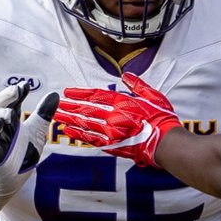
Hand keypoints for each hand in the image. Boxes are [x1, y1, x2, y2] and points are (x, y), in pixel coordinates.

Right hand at [0, 82, 59, 216]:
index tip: (25, 86)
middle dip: (6, 97)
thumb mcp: (36, 132)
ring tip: (9, 114)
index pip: (12, 101)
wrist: (11, 179)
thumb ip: (43, 114)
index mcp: (11, 119)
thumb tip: (54, 94)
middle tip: (17, 91)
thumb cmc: (21, 155)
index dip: (17, 92)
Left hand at [56, 72, 181, 167]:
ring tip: (57, 116)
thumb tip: (126, 75)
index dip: (79, 93)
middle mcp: (113, 115)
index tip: (67, 92)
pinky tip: (69, 131)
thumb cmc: (161, 119)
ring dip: (69, 119)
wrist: (165, 142)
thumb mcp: (152, 96)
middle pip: (85, 109)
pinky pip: (91, 139)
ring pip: (85, 124)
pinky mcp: (113, 145)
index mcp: (121, 102)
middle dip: (69, 106)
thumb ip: (137, 85)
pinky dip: (79, 134)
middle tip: (56, 104)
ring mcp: (111, 131)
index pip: (95, 95)